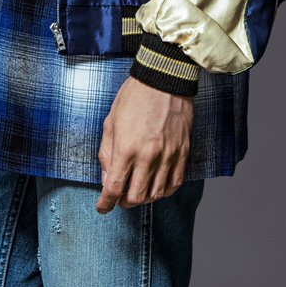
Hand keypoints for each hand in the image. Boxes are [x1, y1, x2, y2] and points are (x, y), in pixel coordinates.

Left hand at [96, 76, 193, 212]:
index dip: (106, 203)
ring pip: (156, 194)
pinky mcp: (182, 152)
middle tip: (119, 198)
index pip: (115, 188)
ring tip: (137, 192)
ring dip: (144, 198)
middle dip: (124, 202)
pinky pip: (175, 183)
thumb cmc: (134, 96)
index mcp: (127, 147)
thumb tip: (107, 177)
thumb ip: (107, 153)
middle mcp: (148, 155)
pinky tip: (157, 188)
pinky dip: (164, 191)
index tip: (103, 207)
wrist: (164, 78)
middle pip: (136, 196)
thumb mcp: (111, 121)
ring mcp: (168, 155)